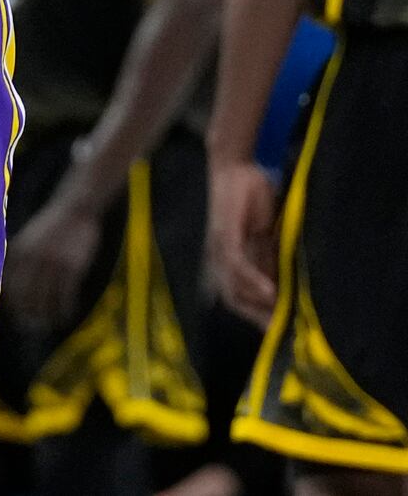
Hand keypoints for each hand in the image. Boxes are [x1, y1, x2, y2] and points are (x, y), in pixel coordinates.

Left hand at [5, 191, 100, 331]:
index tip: (14, 315)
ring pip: (47, 297)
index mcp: (19, 251)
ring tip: (47, 325)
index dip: (12, 302)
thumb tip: (10, 283)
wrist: (75, 210)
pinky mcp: (72, 267)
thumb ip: (20, 259)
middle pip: (26, 294)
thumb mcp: (29, 238)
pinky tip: (65, 315)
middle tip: (29, 326)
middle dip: (27, 313)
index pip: (10, 284)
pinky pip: (66, 294)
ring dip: (47, 315)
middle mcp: (33, 258)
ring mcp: (53, 263)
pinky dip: (65, 308)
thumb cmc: (51, 226)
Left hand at [206, 160, 280, 326]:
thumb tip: (283, 289)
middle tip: (282, 332)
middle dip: (256, 317)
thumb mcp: (265, 237)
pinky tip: (270, 292)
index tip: (278, 334)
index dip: (255, 316)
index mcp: (227, 261)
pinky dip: (252, 280)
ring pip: (233, 286)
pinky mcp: (224, 233)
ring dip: (257, 305)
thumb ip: (270, 260)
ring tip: (280, 319)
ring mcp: (219, 246)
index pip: (236, 298)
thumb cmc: (250, 200)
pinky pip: (236, 263)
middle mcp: (218, 258)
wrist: (235, 168)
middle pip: (232, 298)